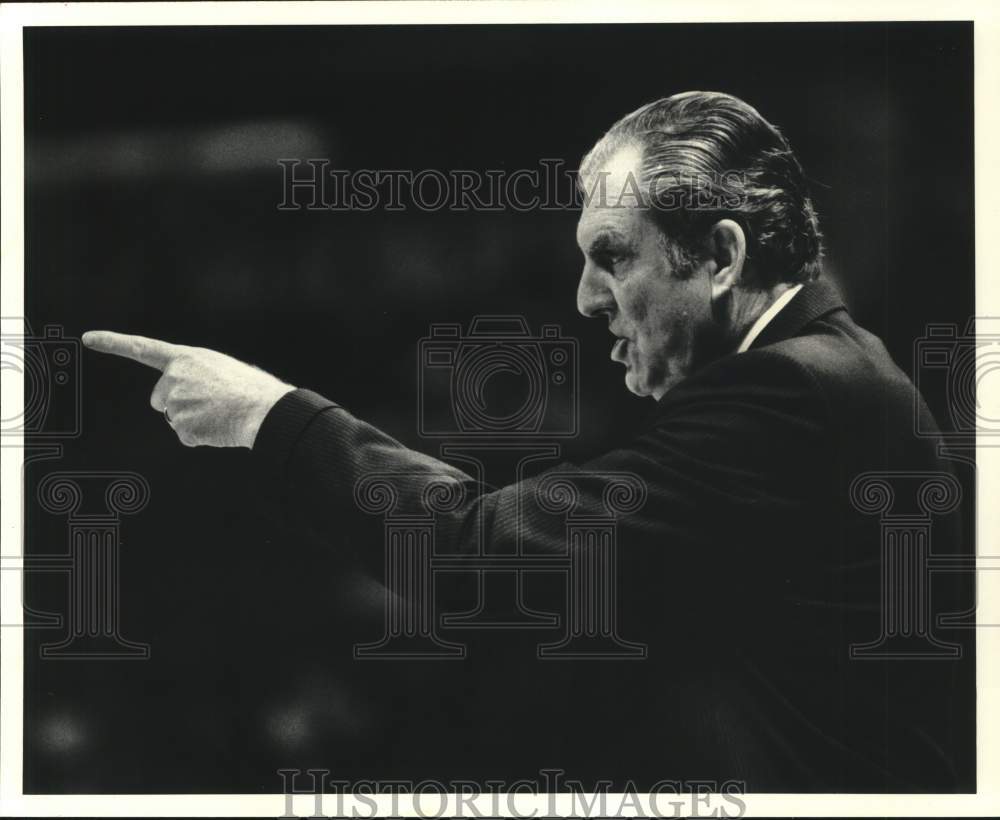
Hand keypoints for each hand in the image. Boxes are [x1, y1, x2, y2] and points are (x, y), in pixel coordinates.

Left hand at [82, 331, 294, 447]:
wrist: (265, 410)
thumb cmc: (250, 388)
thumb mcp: (219, 368)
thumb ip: (194, 375)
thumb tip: (185, 398)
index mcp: (186, 358)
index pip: (142, 348)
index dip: (113, 343)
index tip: (88, 338)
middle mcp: (175, 378)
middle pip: (160, 399)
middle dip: (177, 403)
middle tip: (209, 403)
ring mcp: (177, 404)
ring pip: (175, 418)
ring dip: (194, 420)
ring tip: (221, 413)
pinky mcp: (183, 428)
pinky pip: (186, 436)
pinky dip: (202, 435)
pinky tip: (219, 427)